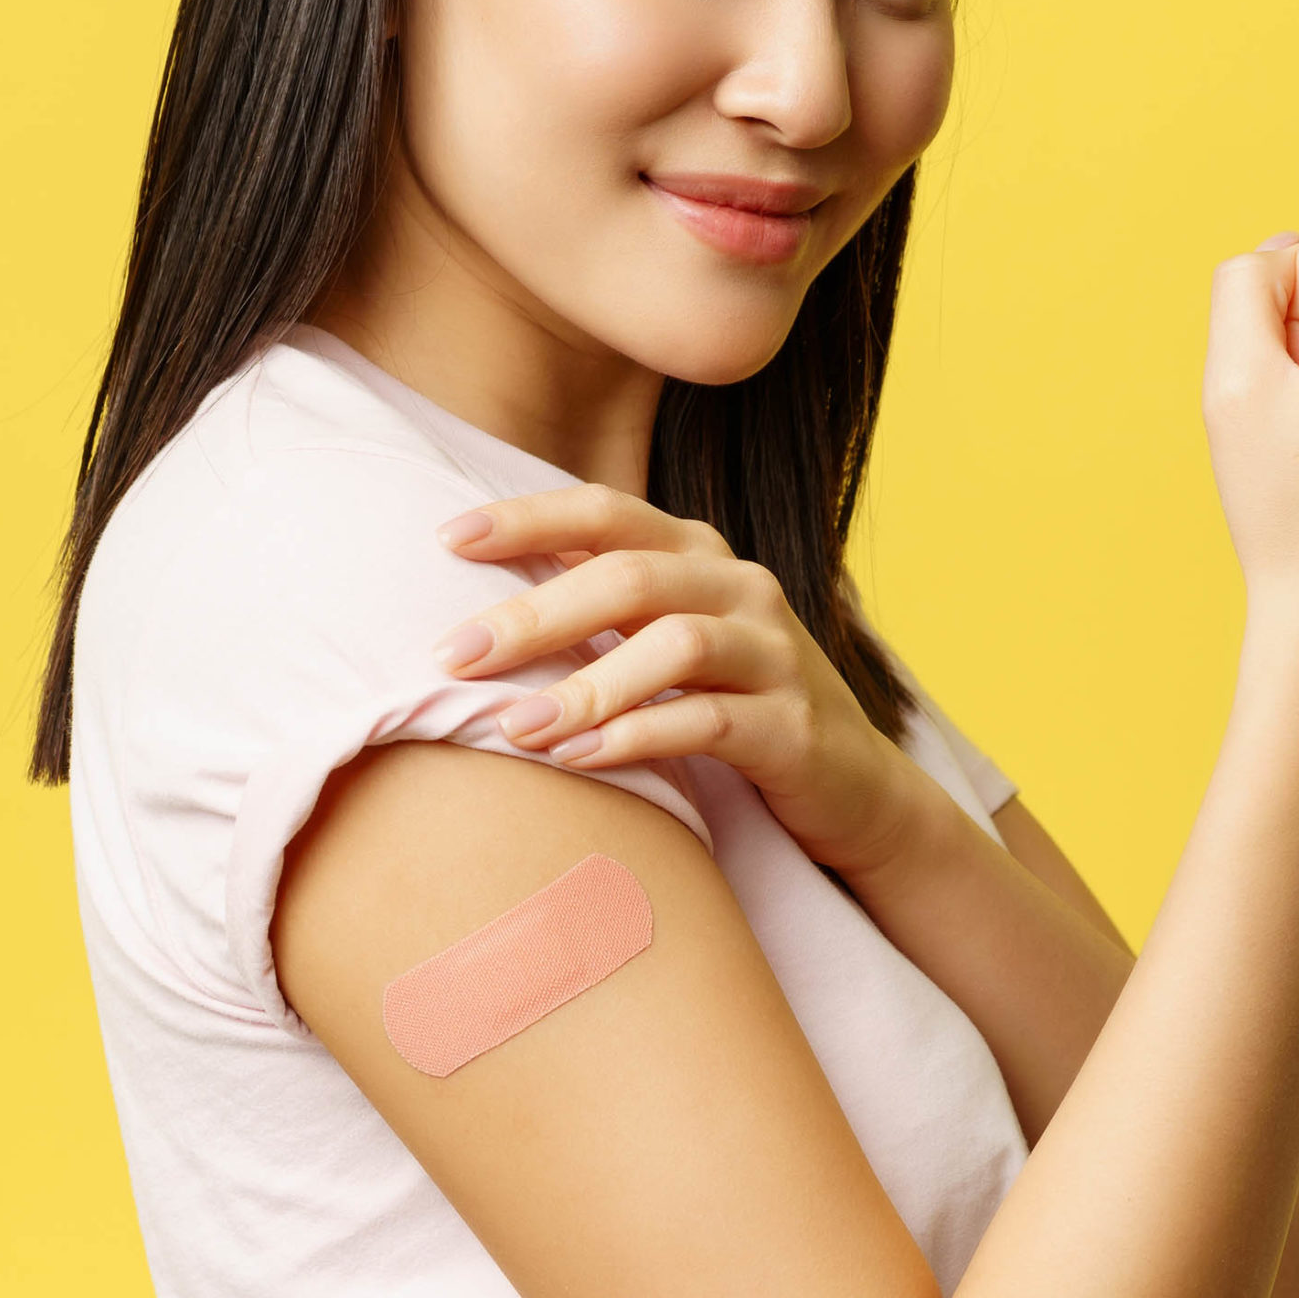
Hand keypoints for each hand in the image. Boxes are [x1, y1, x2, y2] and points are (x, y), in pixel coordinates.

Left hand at [430, 487, 919, 876]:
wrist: (852, 787)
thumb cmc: (732, 705)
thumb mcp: (668, 639)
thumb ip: (600, 607)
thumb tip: (478, 595)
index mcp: (700, 553)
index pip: (606, 510)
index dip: (526, 519)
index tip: (446, 539)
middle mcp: (742, 585)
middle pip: (629, 575)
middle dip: (533, 615)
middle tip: (452, 656)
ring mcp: (775, 653)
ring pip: (674, 644)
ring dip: (584, 686)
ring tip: (512, 727)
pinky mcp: (794, 726)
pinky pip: (708, 722)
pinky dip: (637, 737)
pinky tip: (580, 760)